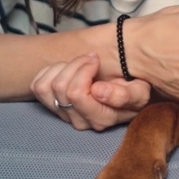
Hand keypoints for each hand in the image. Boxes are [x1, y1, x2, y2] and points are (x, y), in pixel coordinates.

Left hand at [32, 53, 150, 130]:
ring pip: (46, 87)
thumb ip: (124, 95)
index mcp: (100, 118)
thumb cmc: (135, 93)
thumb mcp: (140, 93)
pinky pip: (38, 86)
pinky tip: (67, 69)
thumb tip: (98, 91)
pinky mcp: (53, 107)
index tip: (96, 59)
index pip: (76, 94)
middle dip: (75, 65)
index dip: (83, 70)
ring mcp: (64, 115)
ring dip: (62, 68)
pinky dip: (50, 72)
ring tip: (79, 63)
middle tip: (90, 57)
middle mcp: (80, 121)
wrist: (129, 96)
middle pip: (60, 88)